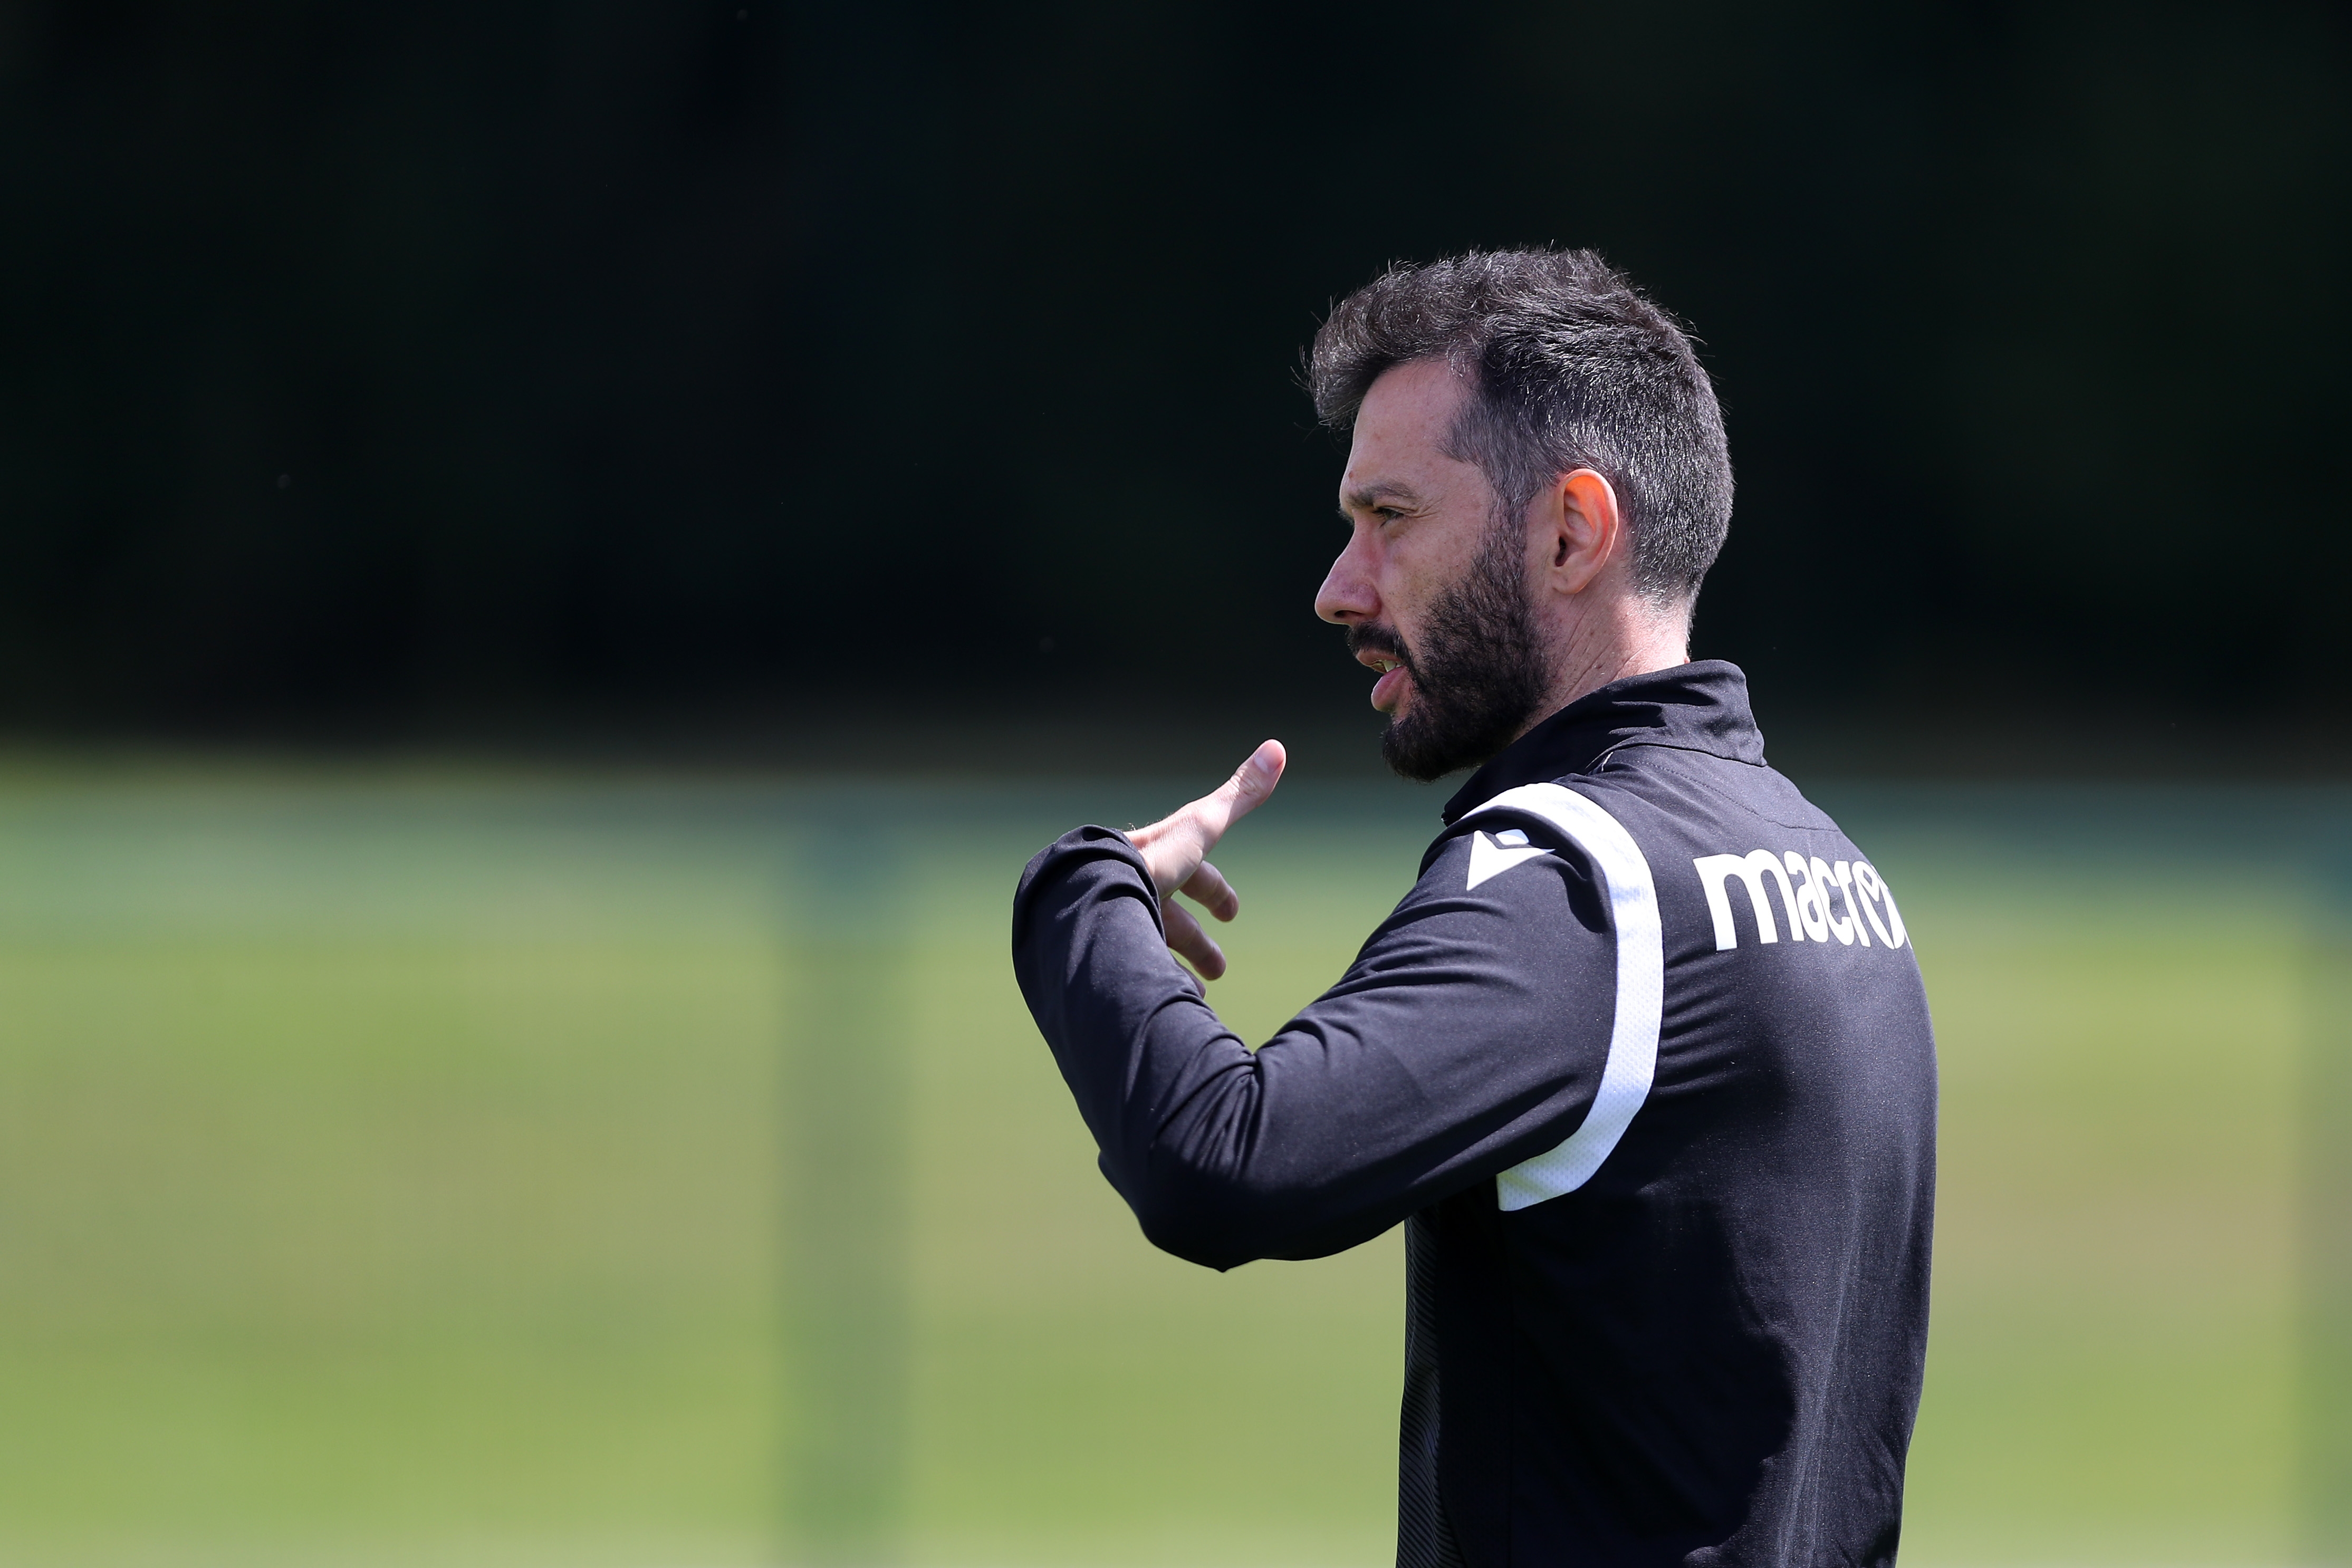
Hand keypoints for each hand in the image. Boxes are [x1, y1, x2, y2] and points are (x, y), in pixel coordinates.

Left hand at [1126, 740, 1286, 981]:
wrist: (1089, 897)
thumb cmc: (1149, 862)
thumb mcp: (1201, 828)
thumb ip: (1239, 796)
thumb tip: (1278, 746)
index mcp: (1157, 861)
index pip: (1191, 874)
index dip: (1215, 892)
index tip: (1232, 912)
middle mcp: (1132, 888)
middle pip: (1169, 916)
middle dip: (1197, 941)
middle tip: (1218, 967)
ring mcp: (1114, 920)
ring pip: (1148, 946)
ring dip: (1176, 968)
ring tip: (1197, 993)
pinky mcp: (1102, 952)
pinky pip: (1129, 972)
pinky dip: (1153, 985)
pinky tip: (1169, 1002)